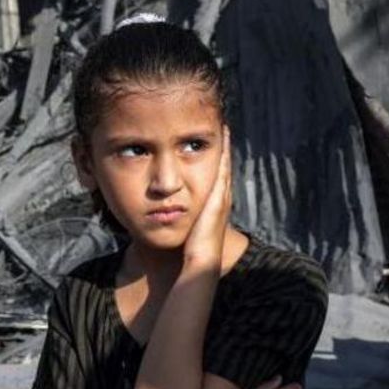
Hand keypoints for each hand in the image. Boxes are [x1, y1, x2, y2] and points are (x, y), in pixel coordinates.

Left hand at [184, 126, 230, 264]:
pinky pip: (223, 168)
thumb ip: (179, 218)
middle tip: (223, 127)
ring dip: (225, 147)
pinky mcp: (219, 197)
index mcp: (213, 206)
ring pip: (224, 166)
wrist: (201, 261)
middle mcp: (220, 199)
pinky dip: (224, 151)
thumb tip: (164, 213)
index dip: (215, 161)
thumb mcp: (185, 228)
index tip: (211, 144)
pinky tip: (222, 136)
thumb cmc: (190, 250)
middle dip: (223, 149)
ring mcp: (222, 197)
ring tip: (224, 127)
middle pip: (223, 168)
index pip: (215, 178)